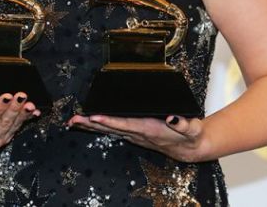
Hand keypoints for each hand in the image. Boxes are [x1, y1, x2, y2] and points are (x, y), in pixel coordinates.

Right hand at [0, 92, 40, 152]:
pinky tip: (35, 111)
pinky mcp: (7, 134)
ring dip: (24, 114)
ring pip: (14, 124)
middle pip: (5, 122)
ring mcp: (1, 137)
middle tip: (21, 96)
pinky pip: (19, 126)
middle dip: (15, 109)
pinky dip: (28, 118)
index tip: (6, 97)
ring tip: (30, 104)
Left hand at [67, 113, 204, 162]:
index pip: (125, 124)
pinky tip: (89, 124)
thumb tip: (173, 117)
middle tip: (73, 120)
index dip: (109, 121)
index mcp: (149, 129)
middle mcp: (138, 134)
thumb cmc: (191, 136)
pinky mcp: (134, 134)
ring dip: (91, 126)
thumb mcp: (192, 129)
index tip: (94, 116)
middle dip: (91, 123)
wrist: (190, 150)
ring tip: (74, 122)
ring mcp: (135, 135)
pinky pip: (112, 130)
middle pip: (111, 128)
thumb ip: (183, 123)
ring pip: (109, 130)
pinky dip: (99, 127)